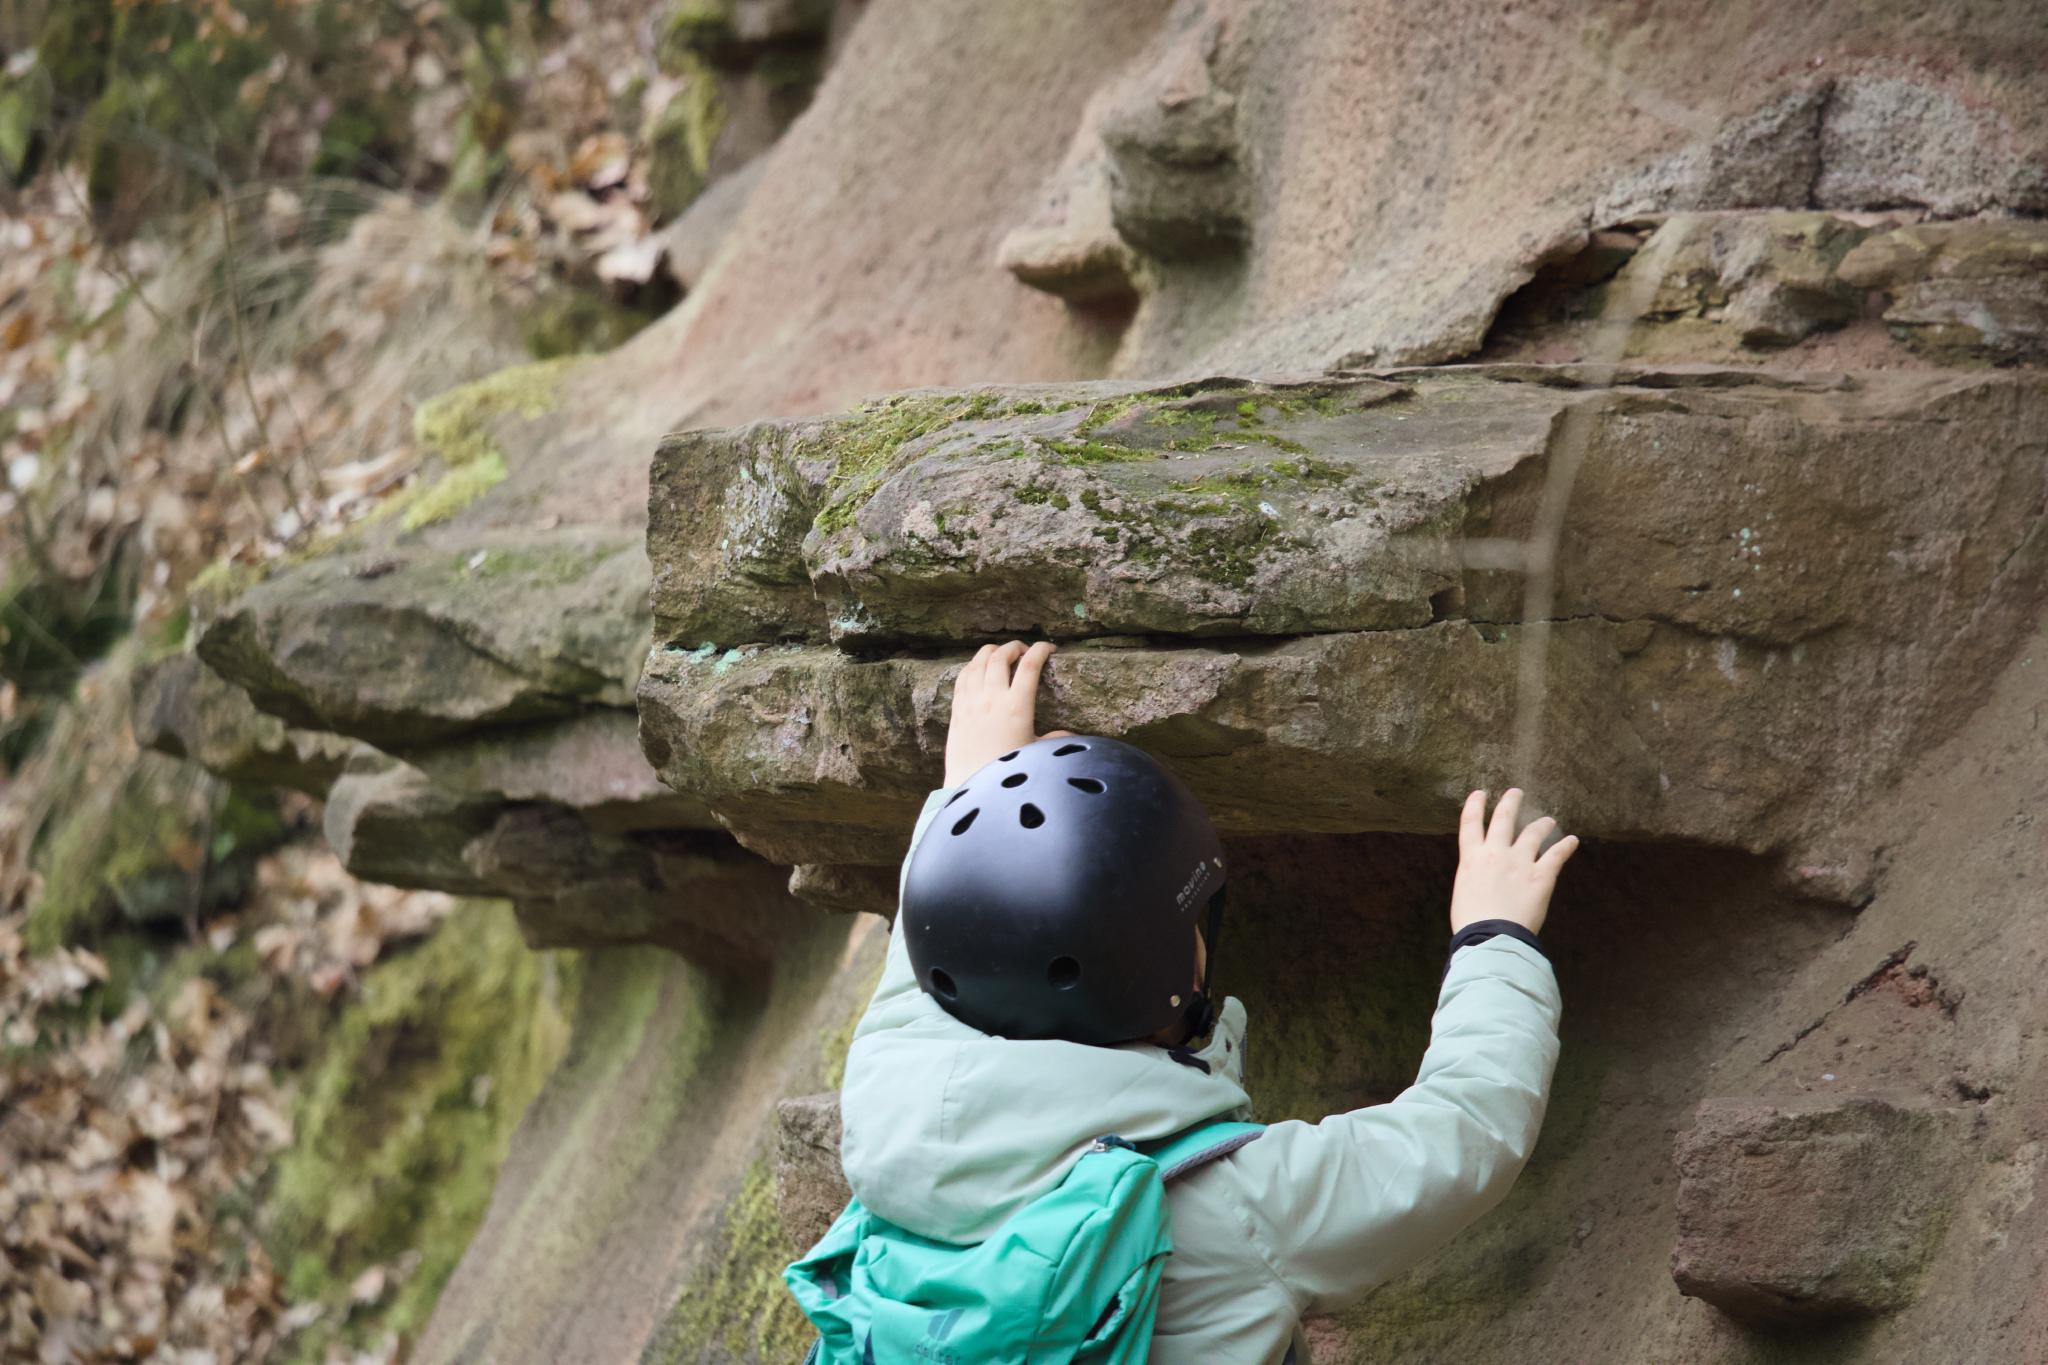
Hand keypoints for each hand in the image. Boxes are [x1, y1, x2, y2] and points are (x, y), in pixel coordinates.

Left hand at [943, 641, 1070, 786]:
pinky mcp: (958, 707)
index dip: (1041, 650)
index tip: (1049, 648)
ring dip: (992, 651)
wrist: (971, 784)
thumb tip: (1071, 736)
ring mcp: (972, 700)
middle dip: (1014, 647)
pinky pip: (963, 675)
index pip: (1030, 665)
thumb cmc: (1006, 771)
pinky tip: (978, 667)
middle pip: (1001, 656)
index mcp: (1017, 706)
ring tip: (1001, 653)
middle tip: (1023, 651)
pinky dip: (973, 665)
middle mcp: (993, 698)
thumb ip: (1055, 740)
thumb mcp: (1035, 753)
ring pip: (979, 661)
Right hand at [1449, 788, 1578, 933]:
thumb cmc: (1471, 922)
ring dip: (1541, 824)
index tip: (1479, 793)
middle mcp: (1495, 853)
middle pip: (1503, 819)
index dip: (1474, 806)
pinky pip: (1556, 855)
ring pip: (1532, 833)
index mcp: (1471, 859)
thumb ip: (1475, 879)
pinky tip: (1573, 840)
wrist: (1491, 936)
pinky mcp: (1541, 876)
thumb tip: (1483, 880)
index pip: (1470, 824)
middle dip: (1510, 803)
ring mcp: (1520, 862)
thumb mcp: (1464, 893)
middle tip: (1516, 792)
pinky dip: (1566, 846)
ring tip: (1548, 819)